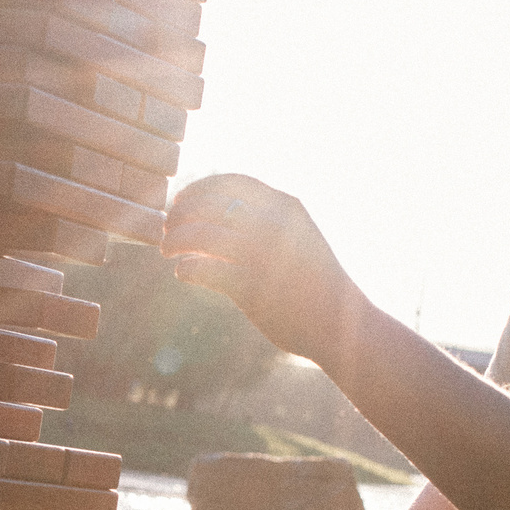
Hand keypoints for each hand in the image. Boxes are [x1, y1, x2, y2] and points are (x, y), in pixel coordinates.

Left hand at [162, 173, 369, 363]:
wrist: (341, 327)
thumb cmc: (316, 283)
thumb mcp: (300, 237)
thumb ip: (269, 221)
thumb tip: (220, 213)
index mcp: (286, 206)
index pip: (230, 182)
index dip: (199, 188)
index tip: (182, 200)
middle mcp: (272, 223)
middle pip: (207, 204)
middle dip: (180, 214)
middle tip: (167, 229)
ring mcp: (261, 254)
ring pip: (198, 234)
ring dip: (175, 241)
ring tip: (167, 252)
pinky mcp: (250, 287)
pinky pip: (201, 269)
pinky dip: (186, 268)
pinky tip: (183, 273)